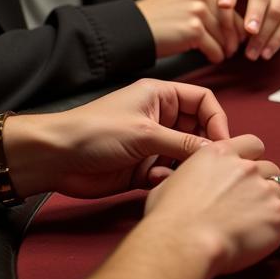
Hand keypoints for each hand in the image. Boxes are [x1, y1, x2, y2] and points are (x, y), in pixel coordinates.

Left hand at [8, 79, 234, 198]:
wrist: (55, 158)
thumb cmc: (94, 132)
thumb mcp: (145, 133)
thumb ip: (184, 143)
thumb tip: (218, 152)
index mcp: (161, 96)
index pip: (204, 101)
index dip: (217, 120)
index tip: (224, 143)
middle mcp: (160, 118)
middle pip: (199, 130)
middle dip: (205, 147)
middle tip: (212, 164)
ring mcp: (152, 144)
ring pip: (186, 155)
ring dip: (187, 166)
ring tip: (182, 175)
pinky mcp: (143, 168)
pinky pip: (169, 174)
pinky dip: (168, 179)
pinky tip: (156, 181)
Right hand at [136, 0, 239, 63]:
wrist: (133, 29)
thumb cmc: (158, 14)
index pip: (231, 4)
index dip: (237, 21)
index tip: (237, 33)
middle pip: (231, 21)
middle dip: (235, 37)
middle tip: (234, 47)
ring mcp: (197, 12)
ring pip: (225, 36)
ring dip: (227, 49)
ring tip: (224, 54)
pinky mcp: (193, 30)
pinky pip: (216, 48)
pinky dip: (216, 56)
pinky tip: (213, 58)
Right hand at [143, 136, 279, 277]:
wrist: (182, 241)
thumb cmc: (168, 219)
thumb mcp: (166, 186)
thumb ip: (184, 178)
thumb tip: (178, 183)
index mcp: (220, 154)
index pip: (252, 144)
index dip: (253, 159)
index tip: (250, 173)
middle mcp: (246, 168)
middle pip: (271, 168)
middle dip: (266, 184)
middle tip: (256, 204)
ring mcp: (265, 190)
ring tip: (274, 220)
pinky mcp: (279, 215)